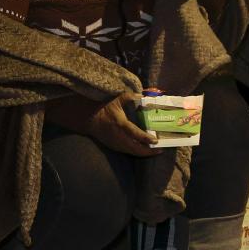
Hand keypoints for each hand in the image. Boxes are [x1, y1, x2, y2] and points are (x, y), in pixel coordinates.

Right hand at [46, 93, 160, 156]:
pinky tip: (142, 150)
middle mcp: (118, 136)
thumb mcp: (116, 100)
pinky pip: (126, 151)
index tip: (156, 140)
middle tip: (159, 150)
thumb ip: (130, 97)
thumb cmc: (103, 108)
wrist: (89, 118)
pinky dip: (135, 152)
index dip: (146, 138)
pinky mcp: (113, 146)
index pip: (135, 134)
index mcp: (120, 124)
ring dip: (143, 153)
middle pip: (135, 148)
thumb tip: (143, 95)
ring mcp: (115, 142)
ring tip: (153, 151)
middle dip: (148, 151)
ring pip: (131, 152)